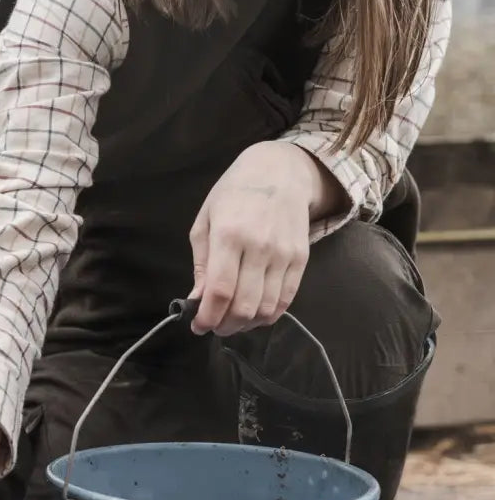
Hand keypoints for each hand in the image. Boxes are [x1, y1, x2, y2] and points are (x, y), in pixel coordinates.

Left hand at [188, 142, 343, 337]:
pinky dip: (269, 315)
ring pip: (266, 308)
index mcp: (229, 235)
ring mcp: (284, 254)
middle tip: (214, 327)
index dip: (208, 317)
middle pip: (244, 305)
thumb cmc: (233, 195)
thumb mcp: (205, 222)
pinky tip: (254, 315)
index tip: (198, 326)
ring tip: (232, 322)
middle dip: (225, 326)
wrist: (280, 172)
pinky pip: (286, 299)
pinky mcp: (301, 259)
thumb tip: (197, 300)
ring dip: (246, 324)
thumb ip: (201, 264)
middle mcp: (259, 247)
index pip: (220, 290)